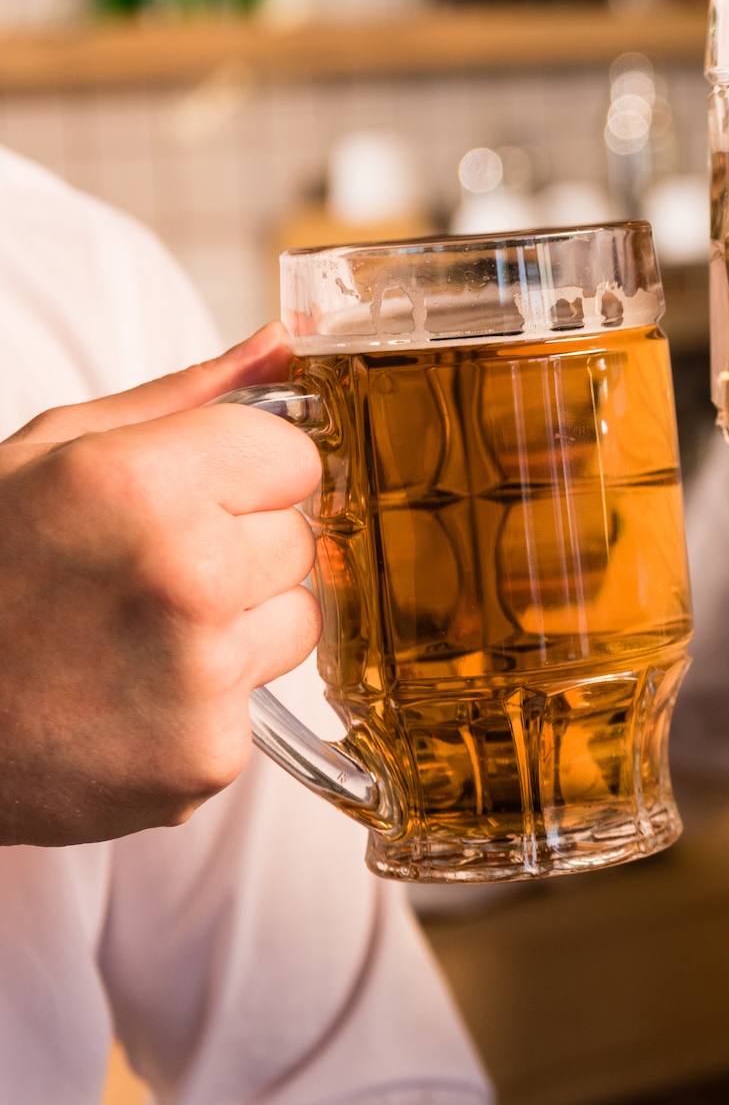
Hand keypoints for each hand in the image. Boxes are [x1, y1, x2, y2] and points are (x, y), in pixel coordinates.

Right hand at [0, 324, 320, 845]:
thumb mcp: (54, 452)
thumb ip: (188, 397)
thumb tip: (283, 346)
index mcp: (141, 483)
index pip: (296, 458)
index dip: (249, 475)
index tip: (201, 495)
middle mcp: (183, 576)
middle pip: (299, 540)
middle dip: (242, 549)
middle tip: (150, 572)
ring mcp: (198, 676)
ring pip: (298, 622)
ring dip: (242, 625)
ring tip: (144, 634)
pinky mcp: (205, 759)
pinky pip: (262, 700)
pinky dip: (215, 700)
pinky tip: (138, 695)